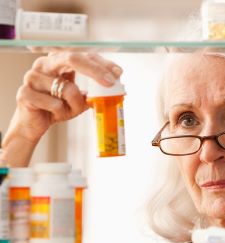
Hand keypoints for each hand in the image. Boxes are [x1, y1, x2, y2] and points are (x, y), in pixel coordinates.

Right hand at [8, 52, 122, 142]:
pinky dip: (59, 112)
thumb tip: (119, 91)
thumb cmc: (56, 108)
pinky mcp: (25, 93)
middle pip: (72, 58)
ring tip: (65, 110)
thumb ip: (95, 93)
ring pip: (67, 88)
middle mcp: (44, 64)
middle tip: (110, 82)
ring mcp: (32, 77)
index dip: (102, 63)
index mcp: (58, 61)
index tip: (117, 73)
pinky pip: (54, 104)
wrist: (33, 124)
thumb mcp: (80, 100)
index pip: (83, 55)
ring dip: (74, 104)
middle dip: (94, 70)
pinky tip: (52, 113)